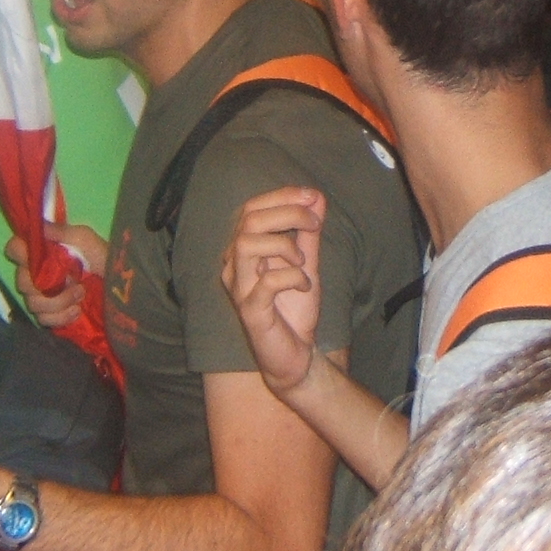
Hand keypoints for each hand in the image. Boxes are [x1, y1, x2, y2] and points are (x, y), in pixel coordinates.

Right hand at [16, 221, 105, 327]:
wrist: (118, 285)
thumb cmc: (101, 256)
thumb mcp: (85, 239)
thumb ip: (61, 232)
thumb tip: (38, 226)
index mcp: (41, 252)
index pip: (14, 249)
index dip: (19, 253)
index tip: (36, 258)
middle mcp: (36, 274)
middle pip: (21, 282)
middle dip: (47, 286)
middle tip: (73, 282)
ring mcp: (42, 296)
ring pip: (32, 303)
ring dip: (59, 301)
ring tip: (81, 294)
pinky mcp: (51, 314)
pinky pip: (43, 320)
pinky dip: (61, 317)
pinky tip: (77, 311)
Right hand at [221, 188, 327, 396]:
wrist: (297, 354)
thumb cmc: (295, 308)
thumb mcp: (307, 263)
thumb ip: (309, 233)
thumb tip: (317, 197)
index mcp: (243, 250)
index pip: (251, 209)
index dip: (282, 196)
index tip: (313, 196)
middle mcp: (234, 266)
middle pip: (249, 220)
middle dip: (287, 213)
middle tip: (314, 223)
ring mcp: (239, 288)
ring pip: (247, 244)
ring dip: (285, 245)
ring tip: (303, 262)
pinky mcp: (250, 311)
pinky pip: (267, 281)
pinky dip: (292, 277)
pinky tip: (304, 284)